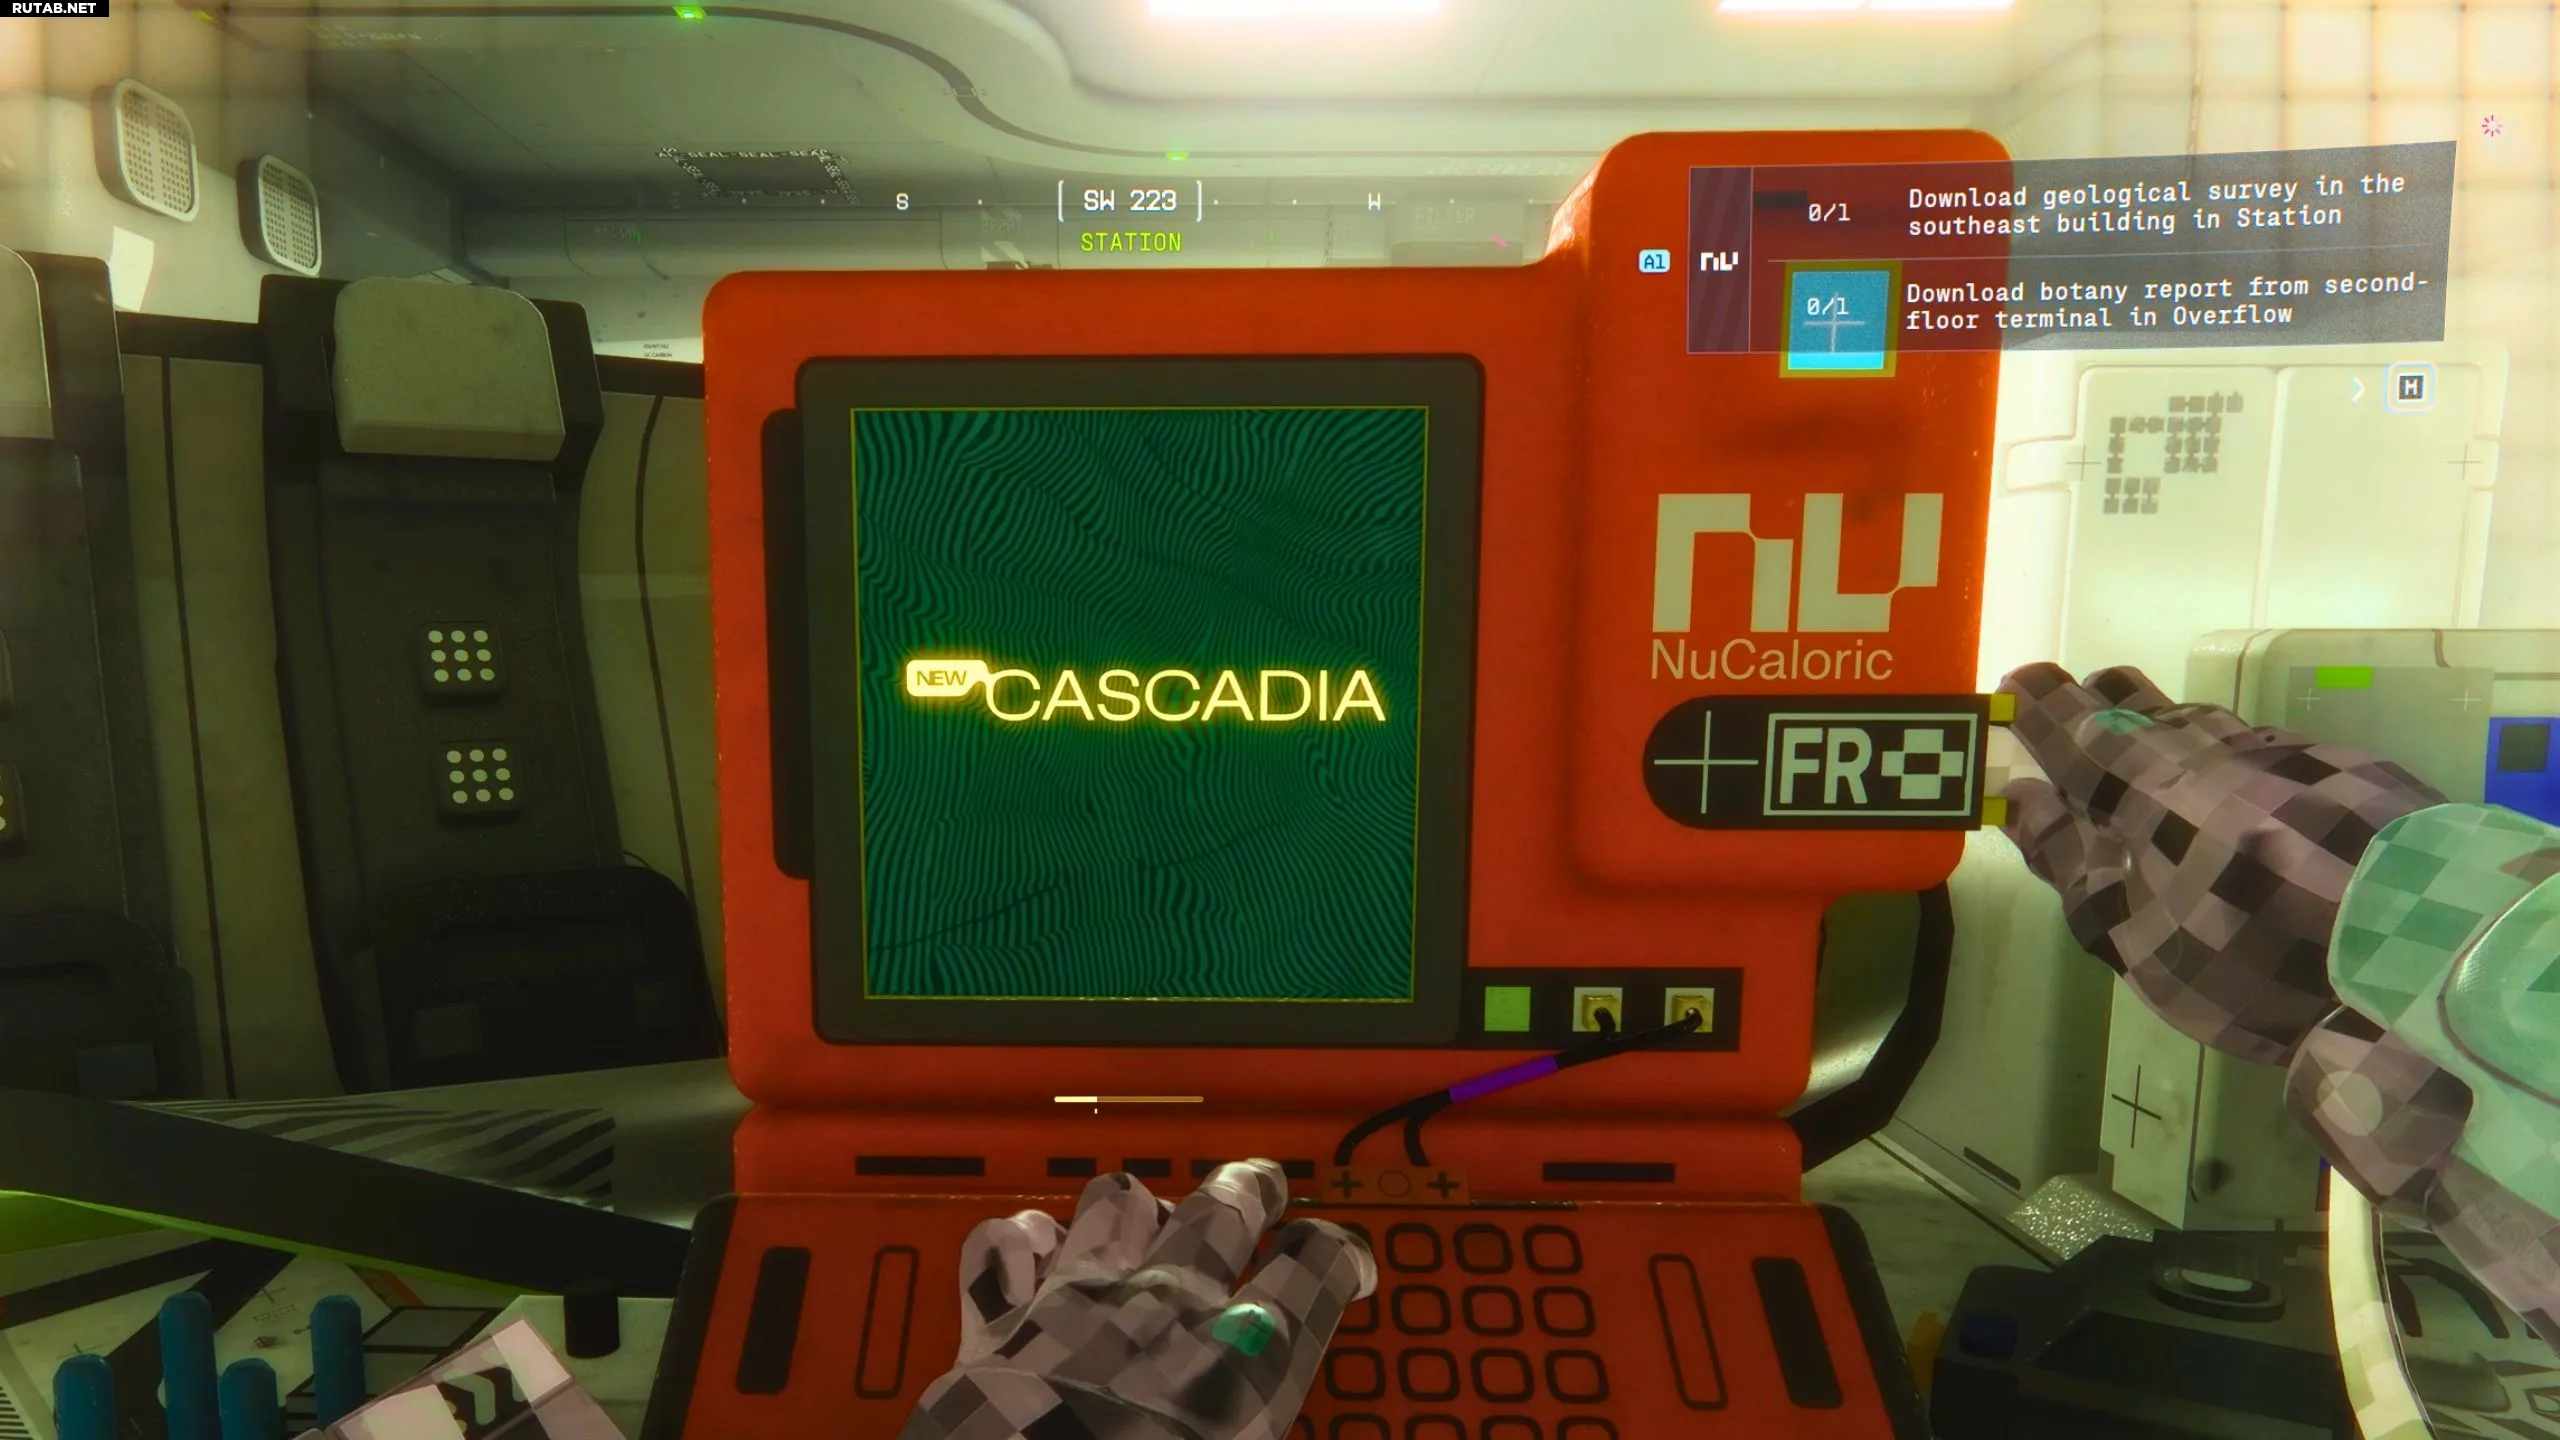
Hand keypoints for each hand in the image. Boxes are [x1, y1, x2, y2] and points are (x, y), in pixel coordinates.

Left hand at [903, 1159, 1377, 1439]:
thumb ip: (1253, 1422)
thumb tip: (1251, 1414)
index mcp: (1242, 1367)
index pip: (1315, 1269)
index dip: (1340, 1255)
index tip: (1346, 1262)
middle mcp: (1164, 1313)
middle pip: (1223, 1209)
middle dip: (1249, 1189)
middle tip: (1261, 1186)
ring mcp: (1075, 1304)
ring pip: (1117, 1201)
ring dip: (1139, 1203)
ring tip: (1150, 1208)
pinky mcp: (998, 1323)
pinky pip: (1008, 1244)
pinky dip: (1022, 1240)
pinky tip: (1034, 1247)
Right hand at [1995, 662, 2441, 1063]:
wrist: (2405, 947)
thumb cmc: (2241, 950)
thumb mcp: (2128, 931)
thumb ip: (2069, 861)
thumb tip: (2023, 797)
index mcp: (2137, 779)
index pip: (2066, 718)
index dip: (2033, 702)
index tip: (2011, 689)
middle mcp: (2202, 743)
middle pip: (2134, 698)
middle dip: (2096, 702)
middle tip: (2077, 731)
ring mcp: (2274, 750)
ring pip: (2200, 721)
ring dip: (2165, 735)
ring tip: (2157, 774)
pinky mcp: (2336, 768)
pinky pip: (2260, 750)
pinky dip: (2231, 767)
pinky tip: (2244, 805)